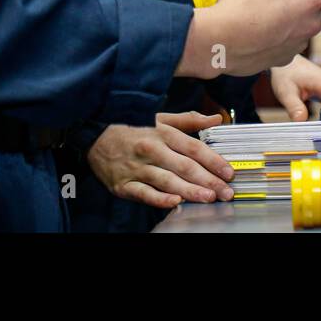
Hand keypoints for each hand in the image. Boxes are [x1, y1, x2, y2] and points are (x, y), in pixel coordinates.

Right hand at [86, 111, 235, 208]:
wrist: (92, 133)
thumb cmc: (130, 126)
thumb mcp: (159, 118)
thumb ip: (189, 120)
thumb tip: (215, 117)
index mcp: (162, 133)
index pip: (193, 148)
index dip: (213, 161)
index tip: (228, 172)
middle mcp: (151, 149)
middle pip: (184, 166)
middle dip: (208, 181)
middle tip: (226, 192)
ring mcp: (137, 168)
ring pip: (167, 181)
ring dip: (190, 191)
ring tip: (208, 198)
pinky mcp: (124, 185)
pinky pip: (144, 193)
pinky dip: (159, 198)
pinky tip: (175, 202)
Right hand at [177, 0, 320, 77]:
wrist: (219, 42)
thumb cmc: (238, 8)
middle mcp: (310, 22)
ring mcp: (300, 42)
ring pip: (312, 26)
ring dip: (305, 17)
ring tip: (281, 8)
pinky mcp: (287, 57)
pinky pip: (296, 42)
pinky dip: (289, 35)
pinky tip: (269, 28)